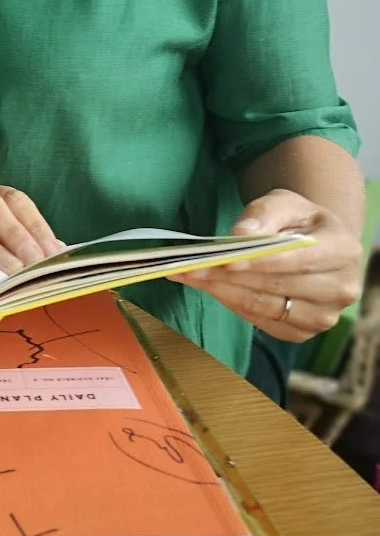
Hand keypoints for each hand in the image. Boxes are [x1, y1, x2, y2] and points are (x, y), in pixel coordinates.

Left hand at [179, 188, 361, 341]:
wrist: (314, 245)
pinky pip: (262, 322)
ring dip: (224, 292)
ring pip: (267, 307)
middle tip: (190, 266)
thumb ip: (264, 213)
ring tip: (190, 276)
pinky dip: (233, 305)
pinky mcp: (303, 333)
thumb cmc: (298, 221)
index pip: (298, 259)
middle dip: (231, 276)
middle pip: (278, 286)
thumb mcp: (284, 202)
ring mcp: (324, 316)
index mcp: (344, 250)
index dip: (260, 261)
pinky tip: (211, 289)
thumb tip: (241, 234)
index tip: (225, 259)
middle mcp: (341, 289)